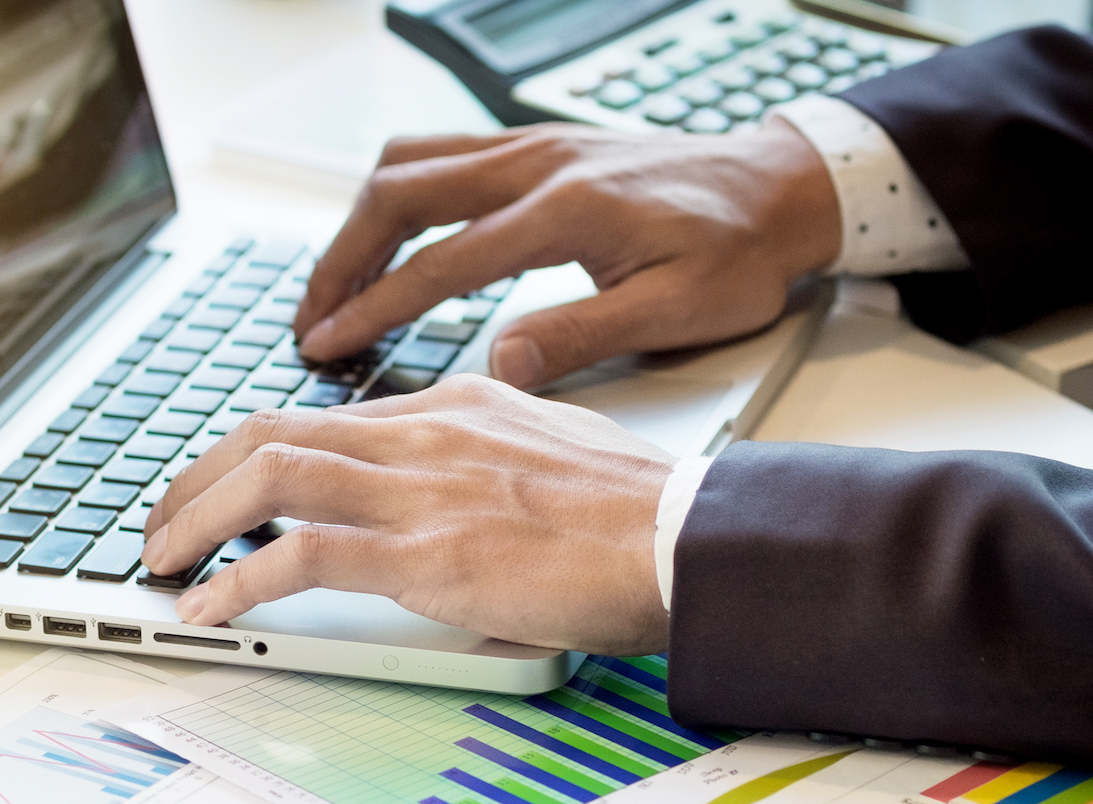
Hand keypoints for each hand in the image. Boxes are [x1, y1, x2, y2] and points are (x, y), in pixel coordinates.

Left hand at [141, 376, 672, 653]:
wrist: (686, 540)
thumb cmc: (639, 515)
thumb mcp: (552, 452)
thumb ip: (492, 457)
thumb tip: (459, 490)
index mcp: (454, 406)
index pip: (324, 415)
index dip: (252, 452)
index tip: (222, 488)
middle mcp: (424, 433)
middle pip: (270, 432)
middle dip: (197, 479)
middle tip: (164, 524)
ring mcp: (420, 490)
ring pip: (267, 477)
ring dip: (195, 522)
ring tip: (162, 563)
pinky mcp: (425, 552)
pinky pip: (301, 555)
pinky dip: (238, 582)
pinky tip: (211, 607)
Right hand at [294, 119, 840, 387]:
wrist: (782, 189)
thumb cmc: (740, 254)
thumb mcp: (674, 313)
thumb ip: (580, 336)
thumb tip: (496, 368)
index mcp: (566, 210)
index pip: (441, 262)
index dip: (374, 307)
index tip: (327, 346)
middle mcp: (537, 164)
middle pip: (399, 194)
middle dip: (341, 260)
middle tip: (310, 320)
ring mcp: (533, 146)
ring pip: (411, 163)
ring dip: (359, 223)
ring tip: (335, 286)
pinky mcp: (537, 147)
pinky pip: (441, 155)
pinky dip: (396, 196)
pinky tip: (389, 238)